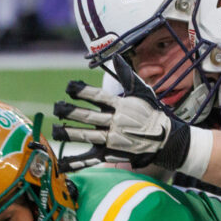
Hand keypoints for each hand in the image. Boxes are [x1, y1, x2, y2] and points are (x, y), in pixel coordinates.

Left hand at [52, 55, 192, 171]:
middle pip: (88, 117)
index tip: (69, 87)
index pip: (97, 97)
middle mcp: (115, 122)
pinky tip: (61, 163)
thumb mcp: (142, 92)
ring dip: (69, 133)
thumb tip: (117, 57)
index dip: (82, 91)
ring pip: (87, 136)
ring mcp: (112, 140)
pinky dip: (75, 162)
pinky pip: (90, 159)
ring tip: (55, 130)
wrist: (165, 139)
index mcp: (120, 106)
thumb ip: (127, 75)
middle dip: (70, 112)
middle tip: (57, 108)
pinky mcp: (110, 154)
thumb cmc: (151, 113)